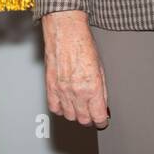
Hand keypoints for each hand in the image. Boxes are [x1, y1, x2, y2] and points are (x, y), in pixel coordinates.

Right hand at [42, 10, 109, 128]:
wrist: (65, 32)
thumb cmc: (83, 45)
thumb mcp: (101, 68)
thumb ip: (102, 90)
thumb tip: (103, 105)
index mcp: (93, 87)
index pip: (98, 117)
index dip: (102, 121)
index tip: (102, 120)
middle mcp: (77, 91)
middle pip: (83, 119)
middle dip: (90, 119)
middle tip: (92, 113)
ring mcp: (62, 90)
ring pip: (69, 116)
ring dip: (76, 114)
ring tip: (80, 106)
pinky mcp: (50, 87)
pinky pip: (55, 108)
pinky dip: (61, 108)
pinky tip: (66, 102)